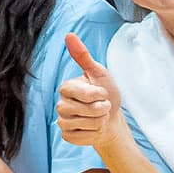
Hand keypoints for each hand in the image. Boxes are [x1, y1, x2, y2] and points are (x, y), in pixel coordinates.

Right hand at [56, 32, 129, 150]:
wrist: (113, 119)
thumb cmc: (107, 94)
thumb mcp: (99, 73)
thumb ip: (82, 56)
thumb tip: (68, 35)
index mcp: (66, 87)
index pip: (82, 93)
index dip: (98, 95)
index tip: (103, 93)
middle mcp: (60, 104)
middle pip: (81, 110)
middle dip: (100, 110)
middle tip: (103, 107)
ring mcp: (62, 121)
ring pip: (81, 124)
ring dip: (98, 122)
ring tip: (99, 118)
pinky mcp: (67, 136)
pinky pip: (79, 137)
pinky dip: (92, 134)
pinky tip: (93, 129)